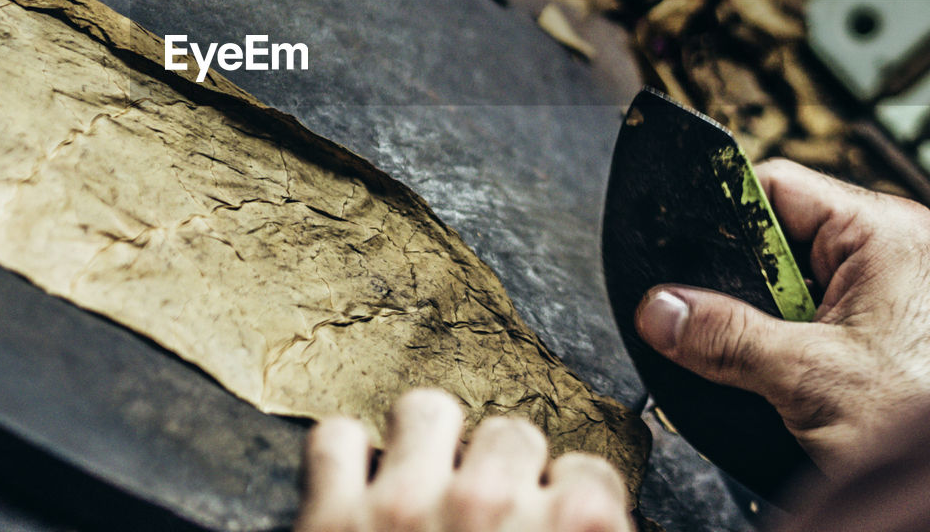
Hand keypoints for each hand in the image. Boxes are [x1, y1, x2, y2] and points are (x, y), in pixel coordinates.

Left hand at [294, 389, 631, 531]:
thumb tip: (597, 520)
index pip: (590, 476)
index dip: (566, 503)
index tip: (550, 521)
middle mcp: (492, 507)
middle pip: (510, 433)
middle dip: (497, 471)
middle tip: (483, 516)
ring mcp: (407, 508)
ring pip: (426, 409)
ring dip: (425, 445)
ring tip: (419, 484)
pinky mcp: (332, 519)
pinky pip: (336, 439)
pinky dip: (340, 463)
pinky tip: (352, 488)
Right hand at [635, 158, 929, 476]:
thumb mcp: (810, 376)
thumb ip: (726, 338)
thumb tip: (658, 310)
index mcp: (880, 232)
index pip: (773, 186)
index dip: (722, 216)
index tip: (681, 256)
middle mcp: (882, 253)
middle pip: (771, 239)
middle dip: (737, 284)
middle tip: (721, 325)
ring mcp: (879, 294)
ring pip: (781, 287)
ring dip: (759, 323)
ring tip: (763, 360)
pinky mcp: (872, 334)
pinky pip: (801, 320)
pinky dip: (779, 346)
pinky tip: (777, 376)